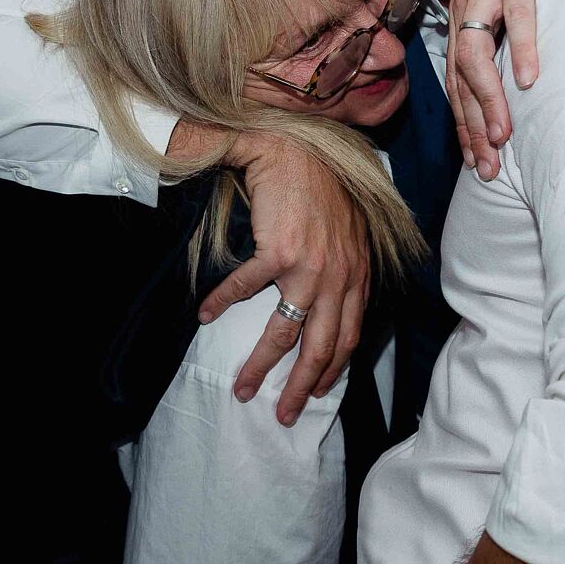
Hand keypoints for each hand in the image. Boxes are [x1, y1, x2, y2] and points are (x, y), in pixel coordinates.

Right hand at [197, 131, 369, 425]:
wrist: (300, 149)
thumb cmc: (321, 190)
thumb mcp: (346, 235)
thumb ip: (341, 269)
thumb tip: (326, 302)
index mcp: (357, 276)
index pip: (350, 337)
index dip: (334, 370)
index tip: (317, 393)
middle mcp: (339, 277)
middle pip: (323, 349)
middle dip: (301, 387)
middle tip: (283, 414)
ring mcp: (311, 266)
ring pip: (285, 333)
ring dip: (261, 365)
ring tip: (241, 387)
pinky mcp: (281, 250)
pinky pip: (247, 289)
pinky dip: (223, 305)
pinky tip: (207, 316)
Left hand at [445, 0, 564, 177]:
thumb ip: (512, 29)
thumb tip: (519, 78)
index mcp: (466, 7)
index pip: (455, 77)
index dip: (464, 123)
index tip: (479, 161)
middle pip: (458, 74)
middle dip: (471, 126)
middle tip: (488, 166)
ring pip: (477, 51)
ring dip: (490, 98)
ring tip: (505, 134)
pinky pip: (518, 14)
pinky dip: (522, 48)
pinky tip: (529, 80)